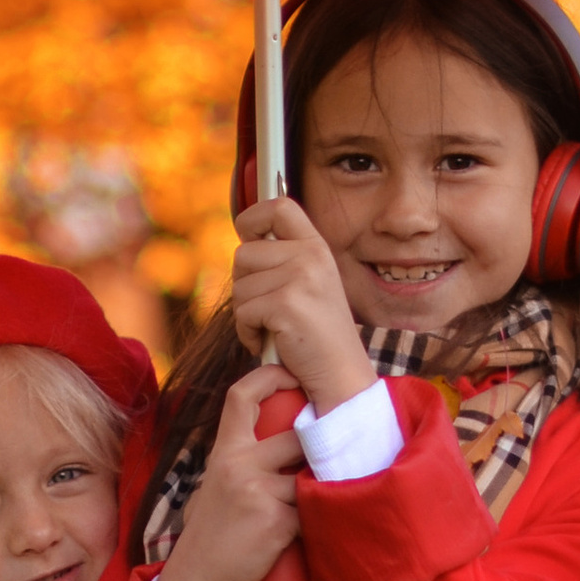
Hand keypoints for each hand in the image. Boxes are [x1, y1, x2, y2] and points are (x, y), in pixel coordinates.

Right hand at [152, 363, 303, 580]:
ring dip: (318, 491)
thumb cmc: (212, 534)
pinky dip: (316, 522)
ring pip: (311, 476)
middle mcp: (238, 464)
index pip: (242, 396)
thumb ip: (245, 460)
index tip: (293, 376)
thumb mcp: (218, 484)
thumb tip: (290, 440)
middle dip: (318, 448)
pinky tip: (307, 532)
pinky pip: (313, 511)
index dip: (270, 376)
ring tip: (315, 505)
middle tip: (328, 459)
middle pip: (297, 434)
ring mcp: (258, 492)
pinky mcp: (277, 522)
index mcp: (223, 451)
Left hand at [229, 196, 374, 410]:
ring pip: (239, 286)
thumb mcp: (308, 284)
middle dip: (245, 285)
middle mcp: (311, 256)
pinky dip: (248, 333)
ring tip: (274, 328)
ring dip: (247, 314)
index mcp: (317, 246)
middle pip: (243, 253)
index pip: (278, 206)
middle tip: (268, 308)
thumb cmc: (316, 334)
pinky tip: (270, 342)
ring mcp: (300, 278)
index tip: (249, 239)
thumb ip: (282, 259)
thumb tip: (244, 240)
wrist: (340, 374)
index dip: (252, 218)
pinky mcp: (286, 304)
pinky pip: (242, 312)